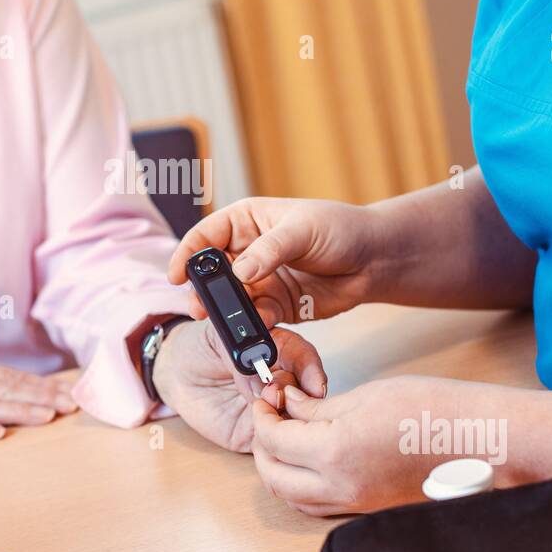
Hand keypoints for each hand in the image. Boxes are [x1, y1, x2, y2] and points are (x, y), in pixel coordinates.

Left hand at [152, 319, 326, 452]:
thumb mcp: (217, 336)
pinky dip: (272, 444)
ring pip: (294, 421)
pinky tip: (262, 435)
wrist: (177, 375)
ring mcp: (272, 409)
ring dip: (285, 420)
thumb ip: (240, 353)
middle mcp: (281, 381)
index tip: (314, 381)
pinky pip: (273, 445)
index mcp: (278, 349)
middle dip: (296, 395)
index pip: (304, 358)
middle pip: (305, 393)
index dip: (311, 369)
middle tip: (273, 393)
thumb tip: (259, 374)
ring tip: (262, 411)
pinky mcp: (255, 434)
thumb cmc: (199, 347)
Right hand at [166, 197, 384, 325]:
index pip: (207, 235)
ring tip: (228, 325)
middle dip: (204, 291)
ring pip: (231, 300)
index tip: (176, 275)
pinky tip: (257, 330)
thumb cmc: (341, 229)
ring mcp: (260, 280)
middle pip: (213, 273)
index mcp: (246, 221)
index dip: (188, 254)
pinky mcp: (276, 306)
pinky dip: (253, 327)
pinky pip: (255, 319)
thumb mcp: (303, 230)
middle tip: (200, 309)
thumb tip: (240, 272)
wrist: (375, 260)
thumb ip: (270, 251)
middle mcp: (248, 251)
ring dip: (228, 314)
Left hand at [250, 375, 462, 515]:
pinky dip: (304, 486)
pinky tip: (312, 458)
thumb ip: (319, 407)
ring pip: (294, 497)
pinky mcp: (370, 508)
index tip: (265, 399)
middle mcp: (342, 485)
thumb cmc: (435, 410)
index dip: (262, 416)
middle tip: (268, 417)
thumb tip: (289, 404)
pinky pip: (320, 505)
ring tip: (286, 437)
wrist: (482, 440)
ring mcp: (357, 502)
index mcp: (336, 451)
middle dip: (262, 446)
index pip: (274, 440)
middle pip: (275, 476)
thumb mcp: (367, 396)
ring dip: (279, 469)